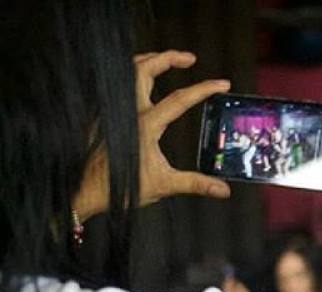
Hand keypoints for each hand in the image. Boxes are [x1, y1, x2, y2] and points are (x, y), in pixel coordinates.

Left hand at [73, 51, 230, 220]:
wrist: (86, 190)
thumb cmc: (118, 186)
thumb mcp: (164, 185)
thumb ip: (195, 183)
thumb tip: (221, 189)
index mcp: (146, 125)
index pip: (180, 99)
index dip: (204, 89)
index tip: (221, 84)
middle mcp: (129, 113)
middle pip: (146, 69)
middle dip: (170, 58)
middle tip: (190, 58)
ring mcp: (114, 112)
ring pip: (129, 72)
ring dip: (149, 61)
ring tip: (165, 60)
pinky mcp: (105, 117)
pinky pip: (119, 86)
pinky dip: (133, 76)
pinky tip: (140, 83)